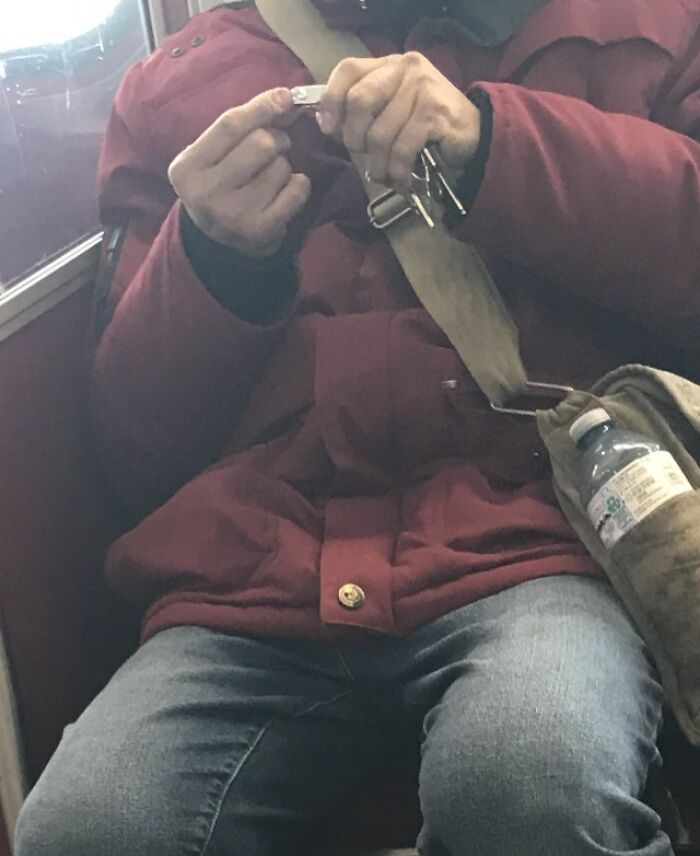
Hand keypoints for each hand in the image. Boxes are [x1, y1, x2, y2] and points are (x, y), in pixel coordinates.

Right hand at [168, 88, 310, 256]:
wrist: (218, 241)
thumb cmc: (218, 185)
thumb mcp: (212, 155)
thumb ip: (240, 126)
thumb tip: (284, 98)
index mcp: (187, 168)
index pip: (230, 125)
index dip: (262, 106)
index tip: (285, 96)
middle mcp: (206, 193)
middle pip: (260, 143)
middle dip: (276, 138)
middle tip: (275, 146)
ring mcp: (235, 214)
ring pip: (280, 167)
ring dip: (282, 166)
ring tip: (270, 177)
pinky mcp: (261, 231)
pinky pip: (296, 191)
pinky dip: (299, 185)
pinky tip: (286, 190)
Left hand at [318, 53, 480, 188]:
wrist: (474, 136)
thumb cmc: (425, 128)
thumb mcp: (390, 110)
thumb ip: (362, 111)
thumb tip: (327, 124)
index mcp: (389, 65)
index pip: (348, 70)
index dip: (331, 100)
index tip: (330, 129)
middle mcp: (406, 69)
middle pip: (360, 102)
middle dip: (354, 139)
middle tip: (364, 157)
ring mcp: (423, 89)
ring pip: (379, 134)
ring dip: (378, 165)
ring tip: (384, 175)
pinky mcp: (435, 114)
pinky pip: (401, 149)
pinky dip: (397, 171)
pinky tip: (401, 178)